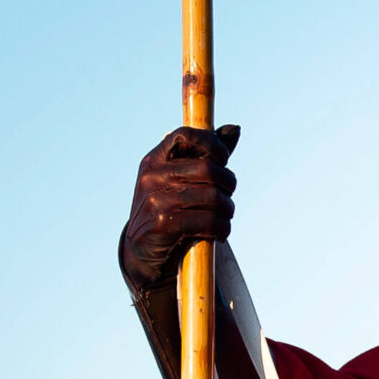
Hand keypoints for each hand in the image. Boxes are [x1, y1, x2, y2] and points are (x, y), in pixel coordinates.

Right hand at [122, 124, 240, 289]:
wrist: (144, 249)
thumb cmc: (171, 208)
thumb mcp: (180, 179)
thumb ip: (206, 155)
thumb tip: (235, 129)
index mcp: (154, 159)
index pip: (186, 135)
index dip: (212, 144)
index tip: (223, 159)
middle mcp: (152, 176)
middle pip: (210, 170)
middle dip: (229, 184)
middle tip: (227, 196)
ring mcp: (156, 200)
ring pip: (214, 197)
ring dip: (228, 210)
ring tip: (224, 216)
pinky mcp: (163, 224)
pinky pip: (210, 221)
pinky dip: (223, 228)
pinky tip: (219, 232)